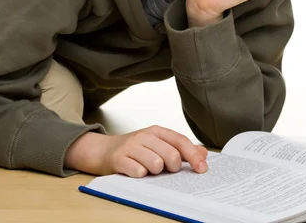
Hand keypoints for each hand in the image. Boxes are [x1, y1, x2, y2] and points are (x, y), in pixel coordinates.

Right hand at [64, 125, 208, 176]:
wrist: (102, 151)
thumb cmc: (134, 150)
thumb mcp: (157, 145)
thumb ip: (180, 149)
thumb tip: (203, 153)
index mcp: (156, 131)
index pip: (180, 141)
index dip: (194, 156)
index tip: (202, 169)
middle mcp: (144, 136)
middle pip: (171, 155)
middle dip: (172, 167)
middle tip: (164, 169)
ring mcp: (130, 146)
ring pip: (156, 164)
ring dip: (155, 172)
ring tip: (147, 169)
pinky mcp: (119, 159)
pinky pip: (139, 172)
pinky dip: (140, 176)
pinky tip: (135, 171)